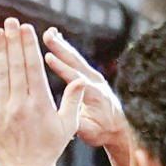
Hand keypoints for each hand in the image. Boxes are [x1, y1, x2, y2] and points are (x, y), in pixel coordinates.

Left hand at [0, 18, 83, 165]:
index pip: (33, 68)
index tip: (27, 29)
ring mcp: (2, 110)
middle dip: (13, 41)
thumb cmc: (48, 148)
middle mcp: (20, 104)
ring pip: (0, 75)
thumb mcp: (67, 125)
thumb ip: (73, 100)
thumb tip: (81, 80)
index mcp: (40, 103)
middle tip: (11, 21)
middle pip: (16, 66)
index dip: (29, 46)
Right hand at [41, 27, 129, 151]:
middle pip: (75, 62)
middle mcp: (95, 82)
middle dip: (61, 48)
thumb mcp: (90, 132)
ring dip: (62, 44)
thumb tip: (65, 120)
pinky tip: (56, 39)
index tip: (48, 57)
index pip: (75, 79)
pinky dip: (65, 49)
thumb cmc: (102, 131)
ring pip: (75, 58)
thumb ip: (78, 124)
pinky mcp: (90, 76)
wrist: (118, 127)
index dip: (61, 68)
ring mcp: (94, 77)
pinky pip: (76, 60)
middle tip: (47, 35)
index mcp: (94, 95)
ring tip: (49, 32)